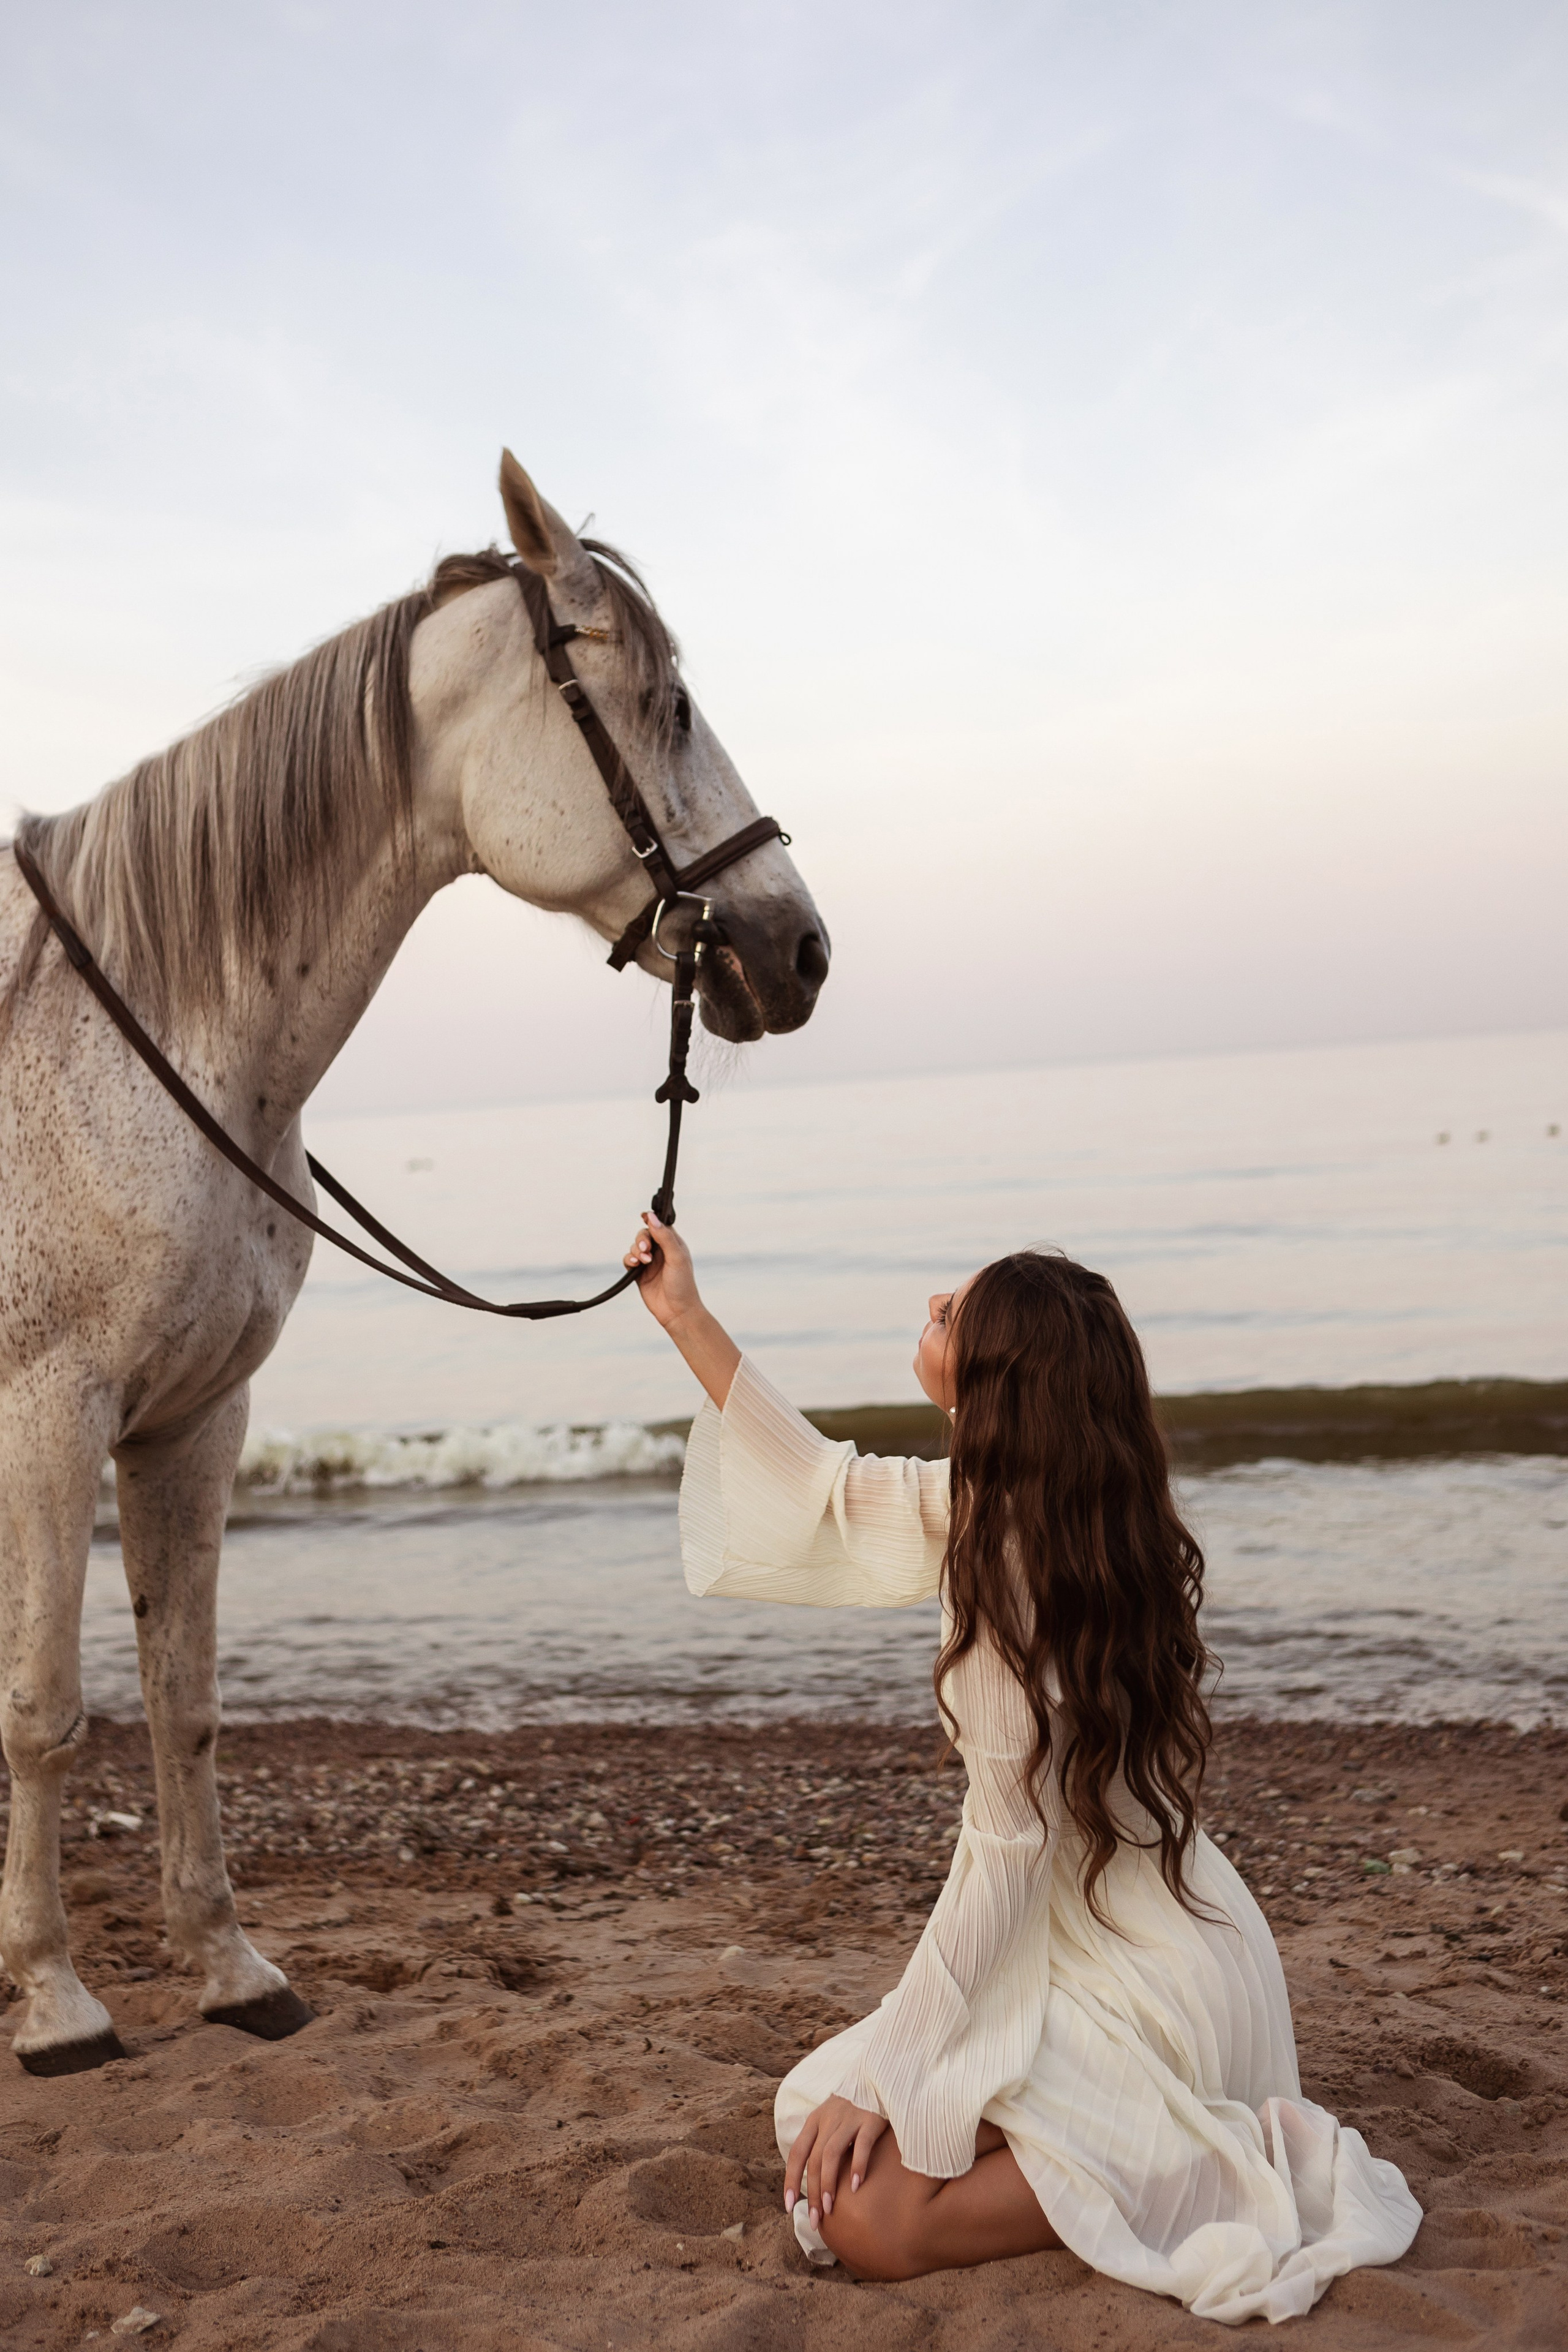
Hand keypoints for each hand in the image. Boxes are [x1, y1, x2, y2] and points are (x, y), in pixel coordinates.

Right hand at [622, 1210, 739, 1408]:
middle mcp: (661, 1251)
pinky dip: (629, 1259)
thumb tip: (652, 1217)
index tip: (643, 1216)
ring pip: (635, 1246)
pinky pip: (628, 1260)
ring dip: (636, 1250)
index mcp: (674, 1244)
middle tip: (645, 1248)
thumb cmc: (683, 1284)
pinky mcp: (639, 1274)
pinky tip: (634, 1265)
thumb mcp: (677, 1257)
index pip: (660, 1225)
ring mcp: (650, 1262)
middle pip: (644, 1234)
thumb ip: (664, 1236)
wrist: (677, 1311)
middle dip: (642, 1239)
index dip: (652, 1220)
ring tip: (643, 1261)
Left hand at [783, 2096, 887, 2228]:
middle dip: (811, 2192)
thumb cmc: (853, 2105)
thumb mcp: (831, 2118)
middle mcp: (829, 2118)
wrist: (879, 2075)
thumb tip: (814, 2181)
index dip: (790, 2180)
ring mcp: (849, 2118)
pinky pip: (861, 2145)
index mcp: (815, 2120)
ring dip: (828, 2183)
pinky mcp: (871, 2119)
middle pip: (813, 2159)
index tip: (788, 2206)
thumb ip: (822, 2142)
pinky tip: (855, 2186)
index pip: (796, 2153)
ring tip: (829, 2207)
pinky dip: (856, 2166)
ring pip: (831, 2153)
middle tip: (816, 2218)